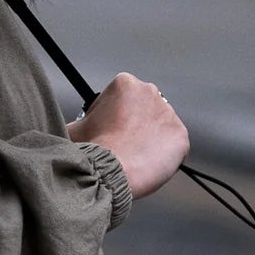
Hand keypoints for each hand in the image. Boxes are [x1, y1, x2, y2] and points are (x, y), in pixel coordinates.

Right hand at [66, 72, 188, 198]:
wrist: (110, 170)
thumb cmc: (92, 148)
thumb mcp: (75, 127)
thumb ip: (82, 120)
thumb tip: (75, 127)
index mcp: (125, 84)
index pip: (122, 97)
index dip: (113, 115)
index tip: (108, 129)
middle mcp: (150, 93)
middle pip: (144, 108)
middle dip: (135, 124)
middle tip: (122, 142)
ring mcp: (168, 114)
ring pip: (159, 127)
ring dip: (150, 138)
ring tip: (134, 156)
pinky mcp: (180, 136)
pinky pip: (173, 145)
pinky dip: (163, 155)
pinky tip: (147, 163)